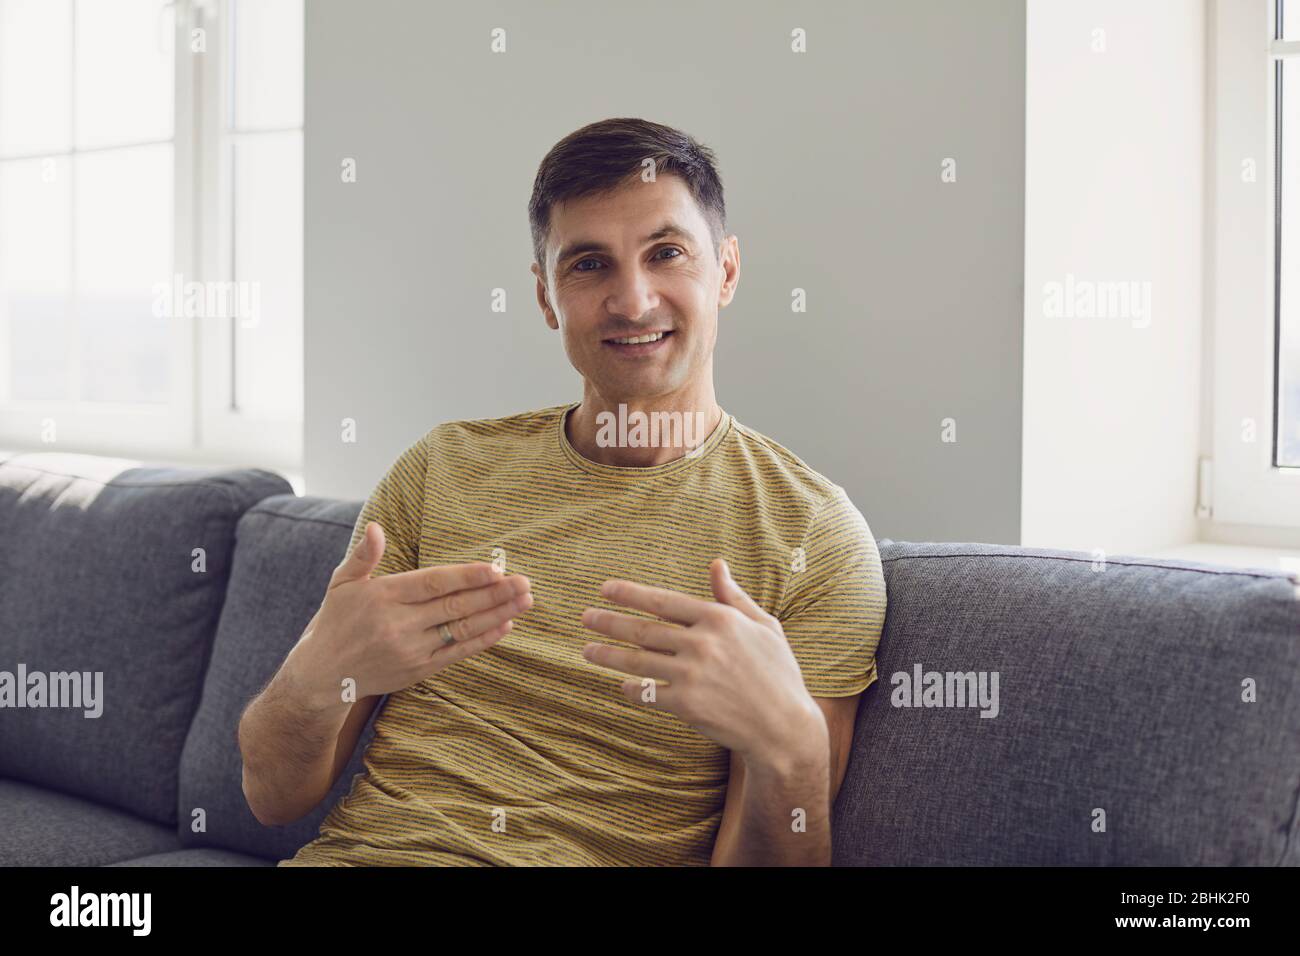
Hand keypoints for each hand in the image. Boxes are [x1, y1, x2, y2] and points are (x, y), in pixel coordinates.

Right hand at [291, 521, 532, 704]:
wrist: (322, 676)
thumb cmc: (335, 621)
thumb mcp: (340, 584)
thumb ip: (363, 556)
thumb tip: (377, 527)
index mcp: (382, 596)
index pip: (432, 583)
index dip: (466, 576)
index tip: (495, 568)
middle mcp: (398, 624)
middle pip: (455, 606)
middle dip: (494, 593)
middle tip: (525, 582)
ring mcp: (410, 650)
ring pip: (462, 630)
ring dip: (498, 614)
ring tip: (524, 600)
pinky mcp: (418, 670)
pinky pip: (458, 653)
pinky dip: (484, 639)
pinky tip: (506, 625)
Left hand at [579, 558, 823, 767]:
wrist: (784, 726)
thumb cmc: (778, 672)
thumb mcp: (764, 626)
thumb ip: (733, 596)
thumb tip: (716, 564)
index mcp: (720, 619)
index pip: (663, 601)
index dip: (630, 594)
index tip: (605, 590)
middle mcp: (703, 643)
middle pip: (643, 629)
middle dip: (609, 622)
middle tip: (586, 617)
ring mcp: (693, 675)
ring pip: (638, 661)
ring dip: (608, 655)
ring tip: (587, 650)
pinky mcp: (687, 705)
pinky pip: (648, 693)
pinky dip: (631, 688)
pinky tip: (621, 684)